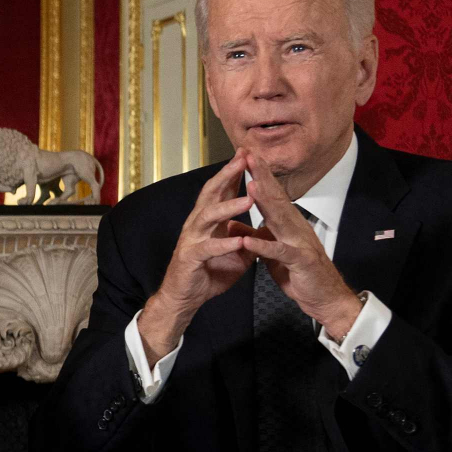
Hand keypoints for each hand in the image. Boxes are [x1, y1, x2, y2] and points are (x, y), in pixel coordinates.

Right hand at [137, 157, 259, 362]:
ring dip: (229, 207)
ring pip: (208, 216)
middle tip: (243, 159)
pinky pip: (208, 248)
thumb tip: (266, 229)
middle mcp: (197, 224)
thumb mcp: (235, 253)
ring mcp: (192, 239)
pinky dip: (224, 244)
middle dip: (227, 175)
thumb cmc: (207, 273)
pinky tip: (239, 241)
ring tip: (249, 199)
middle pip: (211, 193)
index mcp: (209, 220)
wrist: (185, 297)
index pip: (221, 190)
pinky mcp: (190, 258)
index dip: (234, 171)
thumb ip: (248, 238)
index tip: (248, 154)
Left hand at [238, 160, 363, 338]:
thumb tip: (234, 226)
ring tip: (250, 186)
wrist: (324, 297)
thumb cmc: (299, 274)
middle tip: (249, 156)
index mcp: (288, 225)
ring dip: (265, 202)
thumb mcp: (272, 254)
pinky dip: (263, 246)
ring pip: (280, 219)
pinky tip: (248, 241)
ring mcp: (299, 243)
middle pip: (277, 199)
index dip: (259, 176)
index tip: (246, 157)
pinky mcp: (300, 262)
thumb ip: (256, 238)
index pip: (272, 196)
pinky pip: (279, 253)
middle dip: (262, 177)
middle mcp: (295, 228)